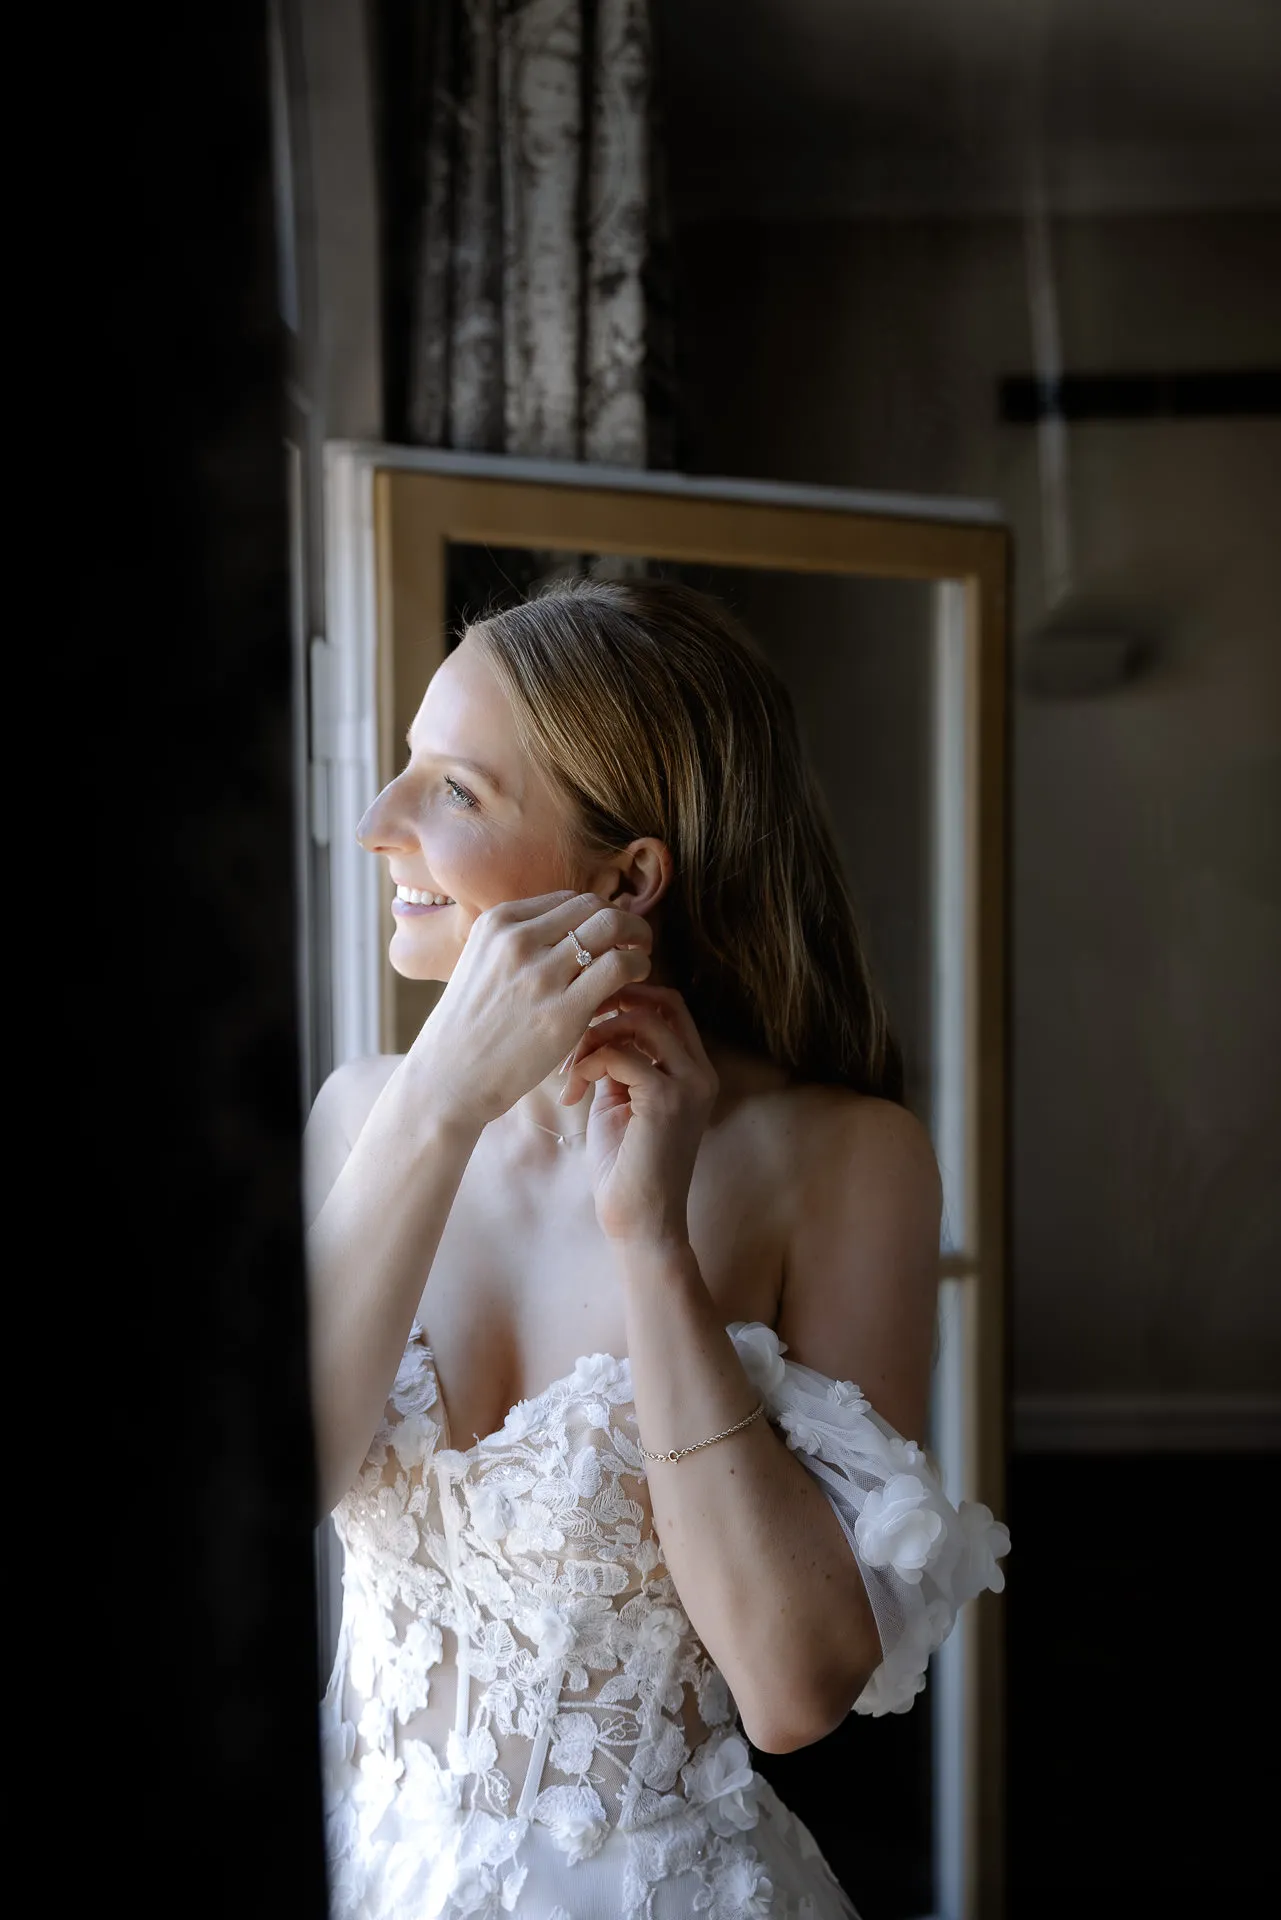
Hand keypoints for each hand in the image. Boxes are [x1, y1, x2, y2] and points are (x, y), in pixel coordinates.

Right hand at [407, 891, 652, 1131]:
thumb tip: (574, 925)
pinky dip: (638, 965)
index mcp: (498, 922)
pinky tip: (635, 979)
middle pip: (594, 905)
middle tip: (633, 941)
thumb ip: (520, 940)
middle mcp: (518, 940)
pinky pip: (619, 966)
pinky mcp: (563, 1011)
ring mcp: (540, 975)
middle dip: (622, 919)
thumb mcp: (481, 961)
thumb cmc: (470, 1025)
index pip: (568, 899)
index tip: (604, 936)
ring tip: (638, 958)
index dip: (594, 915)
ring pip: (612, 926)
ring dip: (636, 938)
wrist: (450, 1076)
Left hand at [560, 984, 719, 1246]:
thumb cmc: (625, 1167)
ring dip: (593, 1036)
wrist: (638, 1221)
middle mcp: (700, 1072)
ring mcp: (688, 1084)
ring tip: (570, 1069)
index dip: (630, 995)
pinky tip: (572, 1092)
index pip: (671, 1006)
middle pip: (662, 1002)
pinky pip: (620, 1054)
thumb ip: (619, 1061)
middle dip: (613, 1002)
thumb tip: (594, 1025)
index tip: (588, 1013)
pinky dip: (588, 1063)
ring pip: (639, 1021)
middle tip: (574, 1026)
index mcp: (694, 1071)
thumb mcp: (621, 1100)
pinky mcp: (666, 1100)